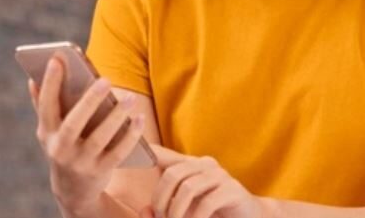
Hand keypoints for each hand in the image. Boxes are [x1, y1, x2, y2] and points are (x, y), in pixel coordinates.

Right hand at [27, 55, 146, 213]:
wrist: (73, 190)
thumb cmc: (62, 147)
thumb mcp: (49, 130)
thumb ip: (42, 105)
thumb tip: (32, 79)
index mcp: (47, 133)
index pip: (46, 106)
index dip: (50, 83)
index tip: (57, 59)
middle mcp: (61, 149)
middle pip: (74, 124)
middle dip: (89, 101)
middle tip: (106, 80)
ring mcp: (81, 162)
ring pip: (100, 138)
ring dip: (116, 117)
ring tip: (131, 98)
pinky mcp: (100, 171)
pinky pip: (118, 152)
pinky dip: (130, 136)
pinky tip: (139, 118)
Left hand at [139, 145, 269, 217]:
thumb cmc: (214, 214)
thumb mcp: (187, 210)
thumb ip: (166, 209)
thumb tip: (145, 210)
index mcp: (193, 165)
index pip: (166, 156)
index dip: (148, 153)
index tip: (130, 153)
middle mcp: (206, 165)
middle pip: (173, 174)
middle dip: (161, 198)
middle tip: (161, 217)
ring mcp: (221, 176)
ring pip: (188, 187)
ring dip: (176, 210)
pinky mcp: (233, 190)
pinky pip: (206, 202)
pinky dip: (195, 217)